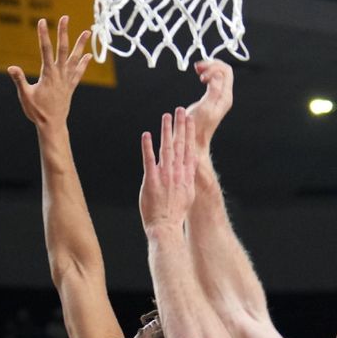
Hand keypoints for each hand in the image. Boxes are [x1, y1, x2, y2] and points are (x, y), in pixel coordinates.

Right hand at [7, 15, 90, 127]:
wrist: (52, 125)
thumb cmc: (37, 111)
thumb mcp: (25, 96)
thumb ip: (19, 80)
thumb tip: (11, 67)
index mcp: (48, 74)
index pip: (45, 50)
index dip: (43, 35)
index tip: (42, 21)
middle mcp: (60, 75)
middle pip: (63, 49)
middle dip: (63, 32)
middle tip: (65, 17)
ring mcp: (67, 80)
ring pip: (75, 59)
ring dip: (81, 45)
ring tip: (87, 31)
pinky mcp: (70, 87)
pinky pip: (78, 73)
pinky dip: (84, 63)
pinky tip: (89, 55)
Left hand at [140, 107, 196, 231]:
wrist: (166, 227)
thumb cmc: (175, 214)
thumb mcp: (187, 195)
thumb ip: (186, 180)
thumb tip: (188, 170)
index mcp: (186, 176)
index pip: (189, 150)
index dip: (189, 134)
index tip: (190, 121)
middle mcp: (177, 174)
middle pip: (179, 145)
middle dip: (180, 126)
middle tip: (181, 110)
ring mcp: (165, 177)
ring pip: (166, 149)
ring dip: (166, 131)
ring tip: (166, 116)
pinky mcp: (151, 181)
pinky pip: (149, 160)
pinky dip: (148, 147)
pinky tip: (146, 135)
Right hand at [185, 60, 233, 153]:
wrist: (195, 138)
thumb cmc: (198, 127)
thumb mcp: (205, 108)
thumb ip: (213, 91)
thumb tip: (218, 75)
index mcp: (225, 97)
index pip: (226, 72)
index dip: (213, 68)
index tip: (200, 76)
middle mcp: (224, 95)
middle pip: (223, 70)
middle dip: (211, 65)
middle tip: (197, 68)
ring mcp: (219, 96)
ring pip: (219, 73)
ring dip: (208, 68)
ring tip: (197, 69)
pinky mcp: (212, 97)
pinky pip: (213, 79)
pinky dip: (207, 74)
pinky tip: (199, 75)